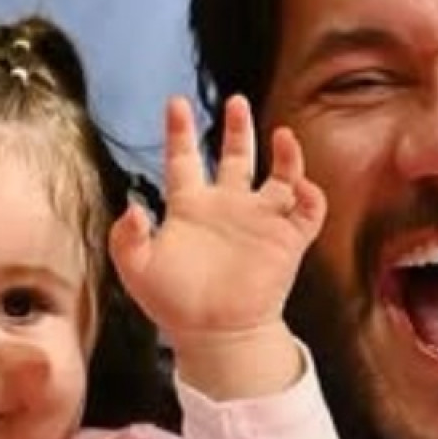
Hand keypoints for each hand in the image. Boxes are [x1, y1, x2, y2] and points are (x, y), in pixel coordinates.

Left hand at [110, 95, 324, 341]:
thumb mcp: (137, 269)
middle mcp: (227, 208)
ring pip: (279, 176)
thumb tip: (133, 207)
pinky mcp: (287, 241)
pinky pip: (307, 210)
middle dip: (238, 128)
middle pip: (236, 157)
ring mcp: (259, 222)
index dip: (180, 131)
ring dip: (285, 155)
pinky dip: (311, 195)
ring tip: (283, 136)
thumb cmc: (173, 304)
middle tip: (237, 101)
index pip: (184, 159)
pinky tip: (302, 185)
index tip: (176, 103)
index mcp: (190, 207)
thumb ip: (126, 237)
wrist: (215, 337)